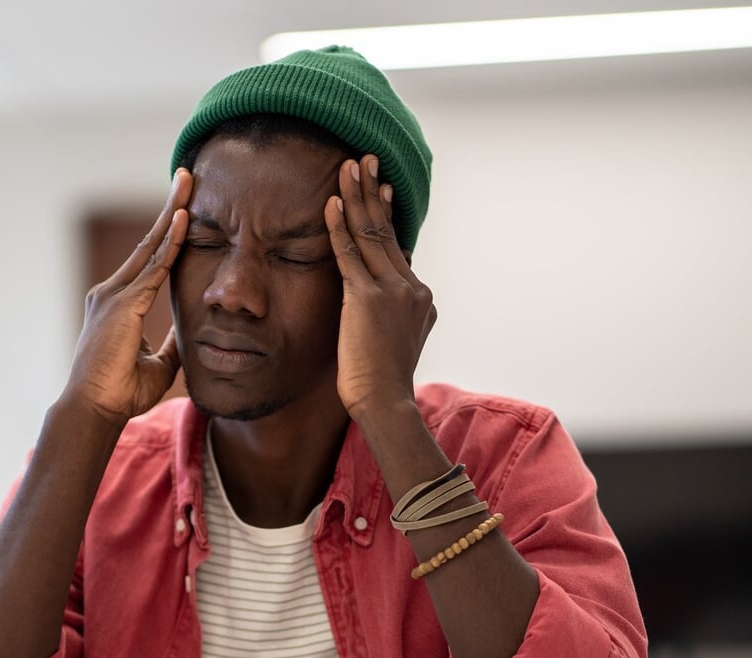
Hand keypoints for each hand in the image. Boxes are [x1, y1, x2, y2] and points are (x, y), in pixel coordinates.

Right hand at [62, 169, 191, 426]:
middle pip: (148, 242)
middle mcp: (112, 292)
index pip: (150, 260)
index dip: (168, 233)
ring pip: (151, 245)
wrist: (95, 408)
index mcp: (118, 304)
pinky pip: (153, 266)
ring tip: (187, 183)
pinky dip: (170, 242)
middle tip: (187, 177)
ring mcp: (115, 295)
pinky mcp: (123, 303)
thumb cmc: (120, 392)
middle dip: (170, 208)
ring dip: (172, 213)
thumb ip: (171, 344)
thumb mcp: (158, 364)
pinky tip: (184, 218)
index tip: (183, 209)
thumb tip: (190, 334)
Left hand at [324, 155, 436, 416]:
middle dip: (374, 192)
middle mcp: (412, 287)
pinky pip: (350, 254)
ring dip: (358, 196)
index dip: (386, 214)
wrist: (385, 403)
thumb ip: (392, 315)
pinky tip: (331, 203)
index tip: (380, 188)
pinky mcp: (368, 299)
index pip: (398, 246)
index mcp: (419, 297)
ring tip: (349, 165)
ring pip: (372, 234)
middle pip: (387, 231)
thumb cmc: (381, 382)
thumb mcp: (394, 341)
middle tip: (365, 160)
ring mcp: (393, 291)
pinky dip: (340, 226)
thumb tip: (383, 300)